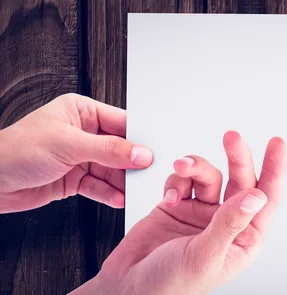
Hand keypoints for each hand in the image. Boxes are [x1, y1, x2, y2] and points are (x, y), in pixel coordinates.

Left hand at [0, 93, 153, 212]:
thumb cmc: (16, 150)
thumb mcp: (68, 145)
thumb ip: (109, 150)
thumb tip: (141, 153)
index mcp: (81, 111)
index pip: (121, 123)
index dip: (139, 138)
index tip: (156, 152)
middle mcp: (83, 132)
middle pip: (120, 148)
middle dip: (133, 163)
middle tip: (149, 175)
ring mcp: (79, 157)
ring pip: (112, 169)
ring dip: (123, 182)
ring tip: (136, 190)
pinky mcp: (74, 178)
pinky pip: (99, 186)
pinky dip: (109, 193)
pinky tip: (118, 198)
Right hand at [71, 131, 286, 294]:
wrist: (126, 287)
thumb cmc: (170, 286)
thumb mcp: (205, 255)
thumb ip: (229, 223)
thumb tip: (256, 197)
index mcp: (243, 239)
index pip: (266, 199)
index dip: (274, 169)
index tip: (277, 144)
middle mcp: (225, 223)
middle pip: (240, 180)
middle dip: (237, 157)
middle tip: (232, 138)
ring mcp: (201, 213)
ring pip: (209, 175)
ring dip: (196, 167)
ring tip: (182, 167)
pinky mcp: (177, 206)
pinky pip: (183, 179)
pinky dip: (176, 180)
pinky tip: (169, 196)